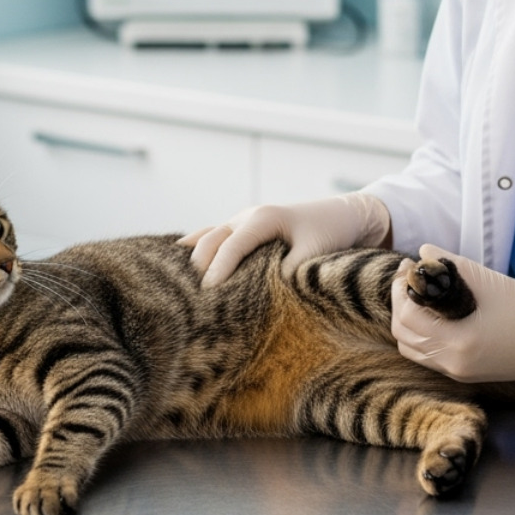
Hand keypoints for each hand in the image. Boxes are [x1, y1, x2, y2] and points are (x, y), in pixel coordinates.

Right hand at [177, 192, 390, 286]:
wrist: (343, 214)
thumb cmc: (330, 233)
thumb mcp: (316, 254)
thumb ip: (292, 271)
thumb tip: (267, 293)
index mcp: (262, 219)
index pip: (231, 246)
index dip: (217, 270)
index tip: (208, 295)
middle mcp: (246, 216)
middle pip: (210, 241)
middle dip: (197, 268)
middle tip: (187, 299)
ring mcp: (241, 220)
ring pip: (206, 236)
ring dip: (191, 258)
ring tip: (171, 283)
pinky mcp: (242, 229)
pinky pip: (212, 237)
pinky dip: (195, 248)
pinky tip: (176, 262)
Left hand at [390, 244, 514, 392]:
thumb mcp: (491, 282)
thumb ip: (452, 265)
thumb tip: (425, 251)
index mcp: (459, 342)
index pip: (408, 316)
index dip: (402, 288)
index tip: (409, 267)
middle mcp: (453, 364)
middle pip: (404, 334)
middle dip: (401, 302)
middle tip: (409, 277)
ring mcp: (458, 372)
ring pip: (412, 348)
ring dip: (408, 320)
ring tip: (418, 293)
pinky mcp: (464, 373)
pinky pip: (428, 355)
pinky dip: (421, 334)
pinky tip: (431, 313)